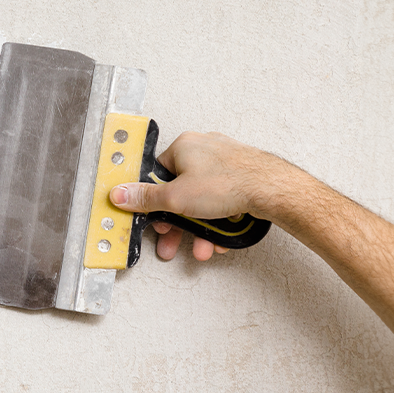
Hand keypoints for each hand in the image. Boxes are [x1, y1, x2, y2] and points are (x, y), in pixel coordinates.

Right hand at [108, 131, 293, 260]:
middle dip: (180, 223)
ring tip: (203, 246)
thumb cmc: (229, 183)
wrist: (273, 189)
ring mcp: (226, 162)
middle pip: (181, 191)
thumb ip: (146, 199)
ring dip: (201, 228)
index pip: (158, 173)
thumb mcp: (176, 197)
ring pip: (204, 200)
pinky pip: (223, 201)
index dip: (155, 201)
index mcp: (184, 146)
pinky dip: (220, 220)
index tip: (155, 218)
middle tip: (175, 240)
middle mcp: (204, 149)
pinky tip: (222, 237)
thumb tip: (120, 194)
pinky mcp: (242, 176)